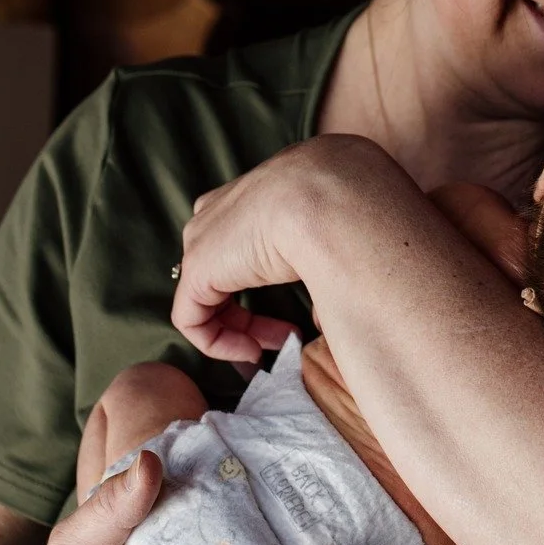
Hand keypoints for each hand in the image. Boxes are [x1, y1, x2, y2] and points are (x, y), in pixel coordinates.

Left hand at [172, 135, 401, 361]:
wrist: (334, 196)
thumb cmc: (352, 209)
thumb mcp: (341, 227)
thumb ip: (330, 256)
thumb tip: (337, 295)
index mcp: (257, 192)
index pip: (243, 241)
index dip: (268, 282)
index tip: (299, 306)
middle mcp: (222, 209)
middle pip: (222, 267)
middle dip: (252, 311)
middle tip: (289, 336)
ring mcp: (204, 236)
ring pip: (207, 294)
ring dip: (241, 328)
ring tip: (274, 348)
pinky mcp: (197, 268)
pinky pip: (192, 318)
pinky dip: (218, 343)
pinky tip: (253, 352)